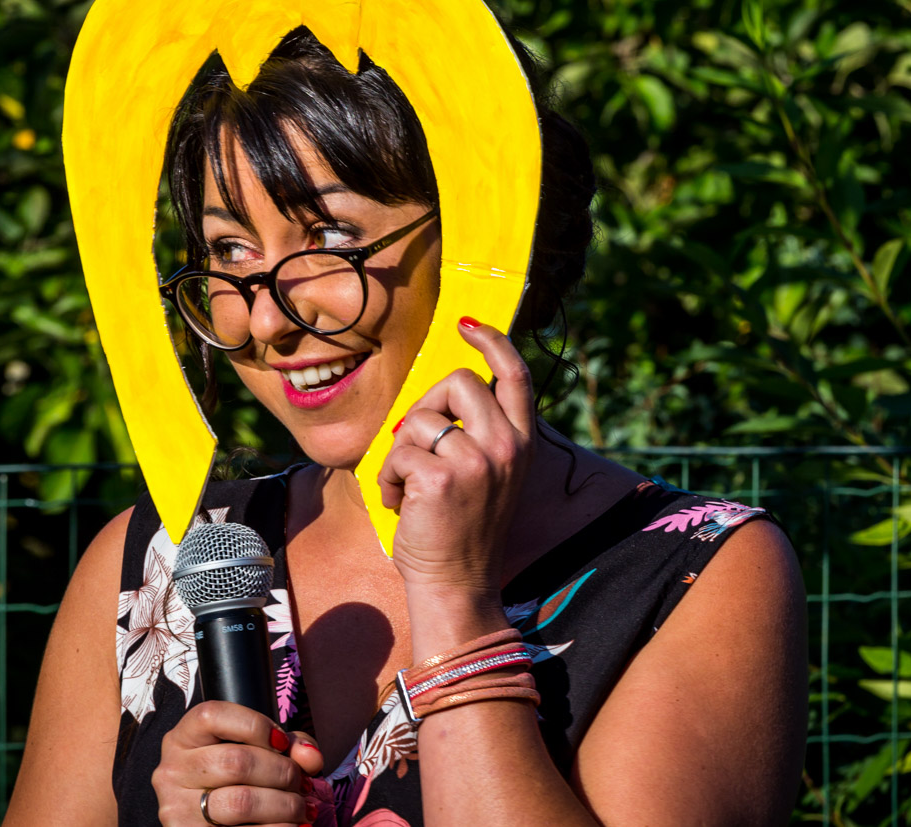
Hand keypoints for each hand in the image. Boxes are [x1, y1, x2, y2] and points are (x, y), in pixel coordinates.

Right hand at [151, 701, 322, 825]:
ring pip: (240, 802)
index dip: (256, 725)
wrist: (208, 823)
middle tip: (302, 783)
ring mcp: (176, 808)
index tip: (283, 742)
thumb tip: (310, 757)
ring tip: (301, 808)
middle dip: (282, 772)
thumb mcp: (255, 751)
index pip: (212, 716)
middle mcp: (172, 771)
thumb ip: (288, 745)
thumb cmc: (236, 780)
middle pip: (236, 761)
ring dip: (284, 806)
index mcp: (183, 738)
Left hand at [379, 318, 535, 603]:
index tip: (468, 325)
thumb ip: (476, 433)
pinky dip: (389, 478)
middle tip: (418, 444)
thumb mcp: (486, 474)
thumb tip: (440, 393)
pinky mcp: (441, 477)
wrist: (457, 586)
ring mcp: (477, 461)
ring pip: (420, 419)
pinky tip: (401, 504)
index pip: (515, 374)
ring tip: (411, 488)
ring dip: (402, 452)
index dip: (492, 341)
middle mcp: (506, 446)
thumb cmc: (460, 531)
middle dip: (428, 404)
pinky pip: (398, 451)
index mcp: (521, 443)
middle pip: (459, 382)